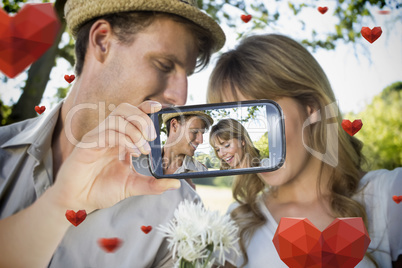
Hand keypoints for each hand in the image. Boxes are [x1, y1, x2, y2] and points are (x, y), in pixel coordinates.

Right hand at [52, 101, 179, 211]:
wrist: (78, 201)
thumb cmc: (101, 189)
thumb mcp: (133, 186)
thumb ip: (153, 184)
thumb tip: (175, 183)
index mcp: (121, 138)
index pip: (134, 114)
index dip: (146, 107)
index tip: (161, 108)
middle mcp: (110, 134)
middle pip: (126, 109)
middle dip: (143, 118)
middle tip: (153, 137)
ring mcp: (98, 138)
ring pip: (117, 118)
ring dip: (135, 130)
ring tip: (144, 149)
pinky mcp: (88, 145)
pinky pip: (107, 132)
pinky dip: (123, 139)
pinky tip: (132, 153)